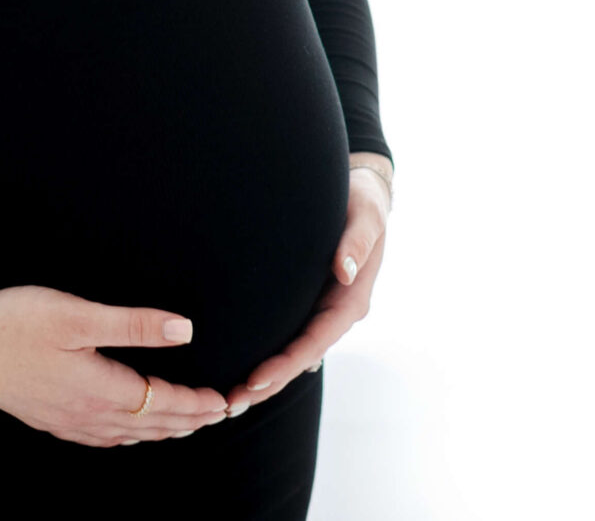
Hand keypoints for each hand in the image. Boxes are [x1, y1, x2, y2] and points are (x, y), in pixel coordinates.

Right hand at [0, 283, 231, 447]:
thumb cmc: (15, 323)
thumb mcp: (77, 314)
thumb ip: (133, 324)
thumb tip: (184, 330)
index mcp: (100, 389)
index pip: (162, 403)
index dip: (196, 403)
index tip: (223, 401)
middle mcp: (88, 414)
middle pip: (151, 426)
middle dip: (188, 420)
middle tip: (218, 415)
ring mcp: (67, 422)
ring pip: (128, 436)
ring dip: (162, 431)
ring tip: (186, 424)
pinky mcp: (50, 419)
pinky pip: (102, 437)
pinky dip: (129, 436)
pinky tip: (129, 430)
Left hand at [224, 163, 390, 414]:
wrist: (361, 190)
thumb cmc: (363, 200)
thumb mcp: (366, 215)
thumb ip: (356, 242)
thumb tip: (343, 271)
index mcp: (351, 300)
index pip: (316, 342)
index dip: (286, 365)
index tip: (255, 382)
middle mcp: (335, 313)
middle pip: (299, 359)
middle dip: (268, 384)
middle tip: (230, 405)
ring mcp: (320, 310)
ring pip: (291, 353)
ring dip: (263, 379)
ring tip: (228, 400)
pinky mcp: (305, 302)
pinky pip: (285, 335)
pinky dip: (265, 355)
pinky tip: (238, 370)